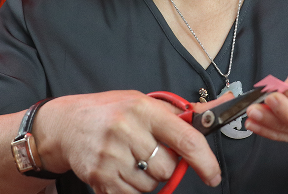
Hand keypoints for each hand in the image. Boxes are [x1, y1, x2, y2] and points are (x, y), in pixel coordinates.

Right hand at [33, 90, 222, 193]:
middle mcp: (126, 130)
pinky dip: (133, 188)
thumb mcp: (144, 102)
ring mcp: (111, 155)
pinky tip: (122, 169)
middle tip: (149, 151)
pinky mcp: (100, 176)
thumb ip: (180, 113)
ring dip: (148, 178)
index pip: (184, 138)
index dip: (204, 160)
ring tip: (131, 158)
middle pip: (167, 167)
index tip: (213, 174)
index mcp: (142, 108)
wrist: (67, 124)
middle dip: (165, 165)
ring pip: (151, 185)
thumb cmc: (111, 111)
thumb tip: (220, 108)